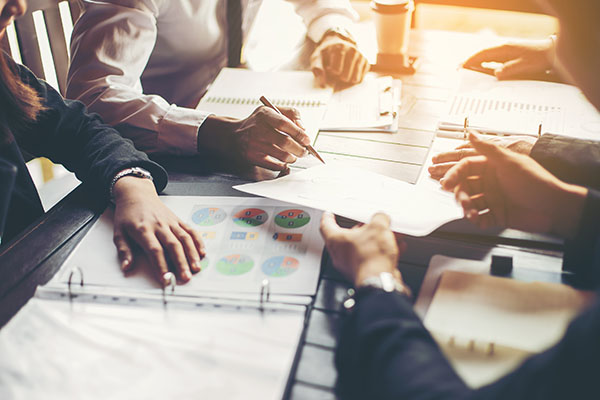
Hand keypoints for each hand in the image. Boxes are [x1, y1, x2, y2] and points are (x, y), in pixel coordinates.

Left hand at [112, 177, 205, 285]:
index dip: (161, 265)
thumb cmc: (128, 214)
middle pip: (173, 245)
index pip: (154, 250)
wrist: (137, 194)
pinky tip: (202, 252)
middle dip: (181, 263)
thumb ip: (124, 251)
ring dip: (192, 254)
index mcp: (143, 229)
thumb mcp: (119, 232)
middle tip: (185, 277)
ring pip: (184, 238)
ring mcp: (170, 222)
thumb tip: (126, 266)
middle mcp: (159, 225)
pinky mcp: (178, 220)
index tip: (165, 278)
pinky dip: (198, 241)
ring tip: (196, 268)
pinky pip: (190, 230)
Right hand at [199, 106, 308, 170]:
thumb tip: (303, 127)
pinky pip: (274, 165)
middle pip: (285, 142)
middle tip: (304, 151)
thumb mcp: (271, 110)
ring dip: (292, 158)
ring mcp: (254, 144)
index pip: (284, 123)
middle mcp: (258, 129)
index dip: (299, 133)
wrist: (233, 135)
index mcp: (264, 115)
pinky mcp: (252, 157)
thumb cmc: (257, 123)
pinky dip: (283, 165)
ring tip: (294, 156)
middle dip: (299, 149)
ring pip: (281, 155)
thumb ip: (290, 114)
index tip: (307, 140)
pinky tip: (284, 162)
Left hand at [311, 33, 368, 86]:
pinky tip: (349, 72)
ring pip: (355, 79)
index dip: (331, 73)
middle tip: (336, 71)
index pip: (336, 71)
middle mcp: (352, 51)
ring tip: (342, 72)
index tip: (329, 67)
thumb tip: (322, 80)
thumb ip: (317, 68)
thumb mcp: (317, 58)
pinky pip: (361, 79)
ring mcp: (360, 56)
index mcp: (339, 48)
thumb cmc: (326, 54)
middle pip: (346, 77)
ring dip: (346, 80)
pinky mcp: (366, 62)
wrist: (336, 44)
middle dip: (339, 78)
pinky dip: (353, 78)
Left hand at [319, 212, 405, 286]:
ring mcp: (350, 265)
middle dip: (362, 229)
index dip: (329, 217)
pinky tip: (395, 248)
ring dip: (375, 241)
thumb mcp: (378, 227)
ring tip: (388, 235)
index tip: (330, 214)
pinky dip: (381, 252)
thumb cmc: (371, 258)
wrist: (379, 281)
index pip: (326, 225)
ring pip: (362, 248)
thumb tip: (382, 218)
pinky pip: (371, 258)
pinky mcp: (363, 273)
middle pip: (348, 237)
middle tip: (371, 223)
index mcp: (336, 240)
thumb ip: (379, 218)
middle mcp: (340, 254)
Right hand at [440, 133, 586, 236]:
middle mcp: (491, 182)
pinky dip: (478, 220)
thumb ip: (488, 148)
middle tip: (462, 201)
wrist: (555, 207)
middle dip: (461, 195)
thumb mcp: (509, 162)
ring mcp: (494, 199)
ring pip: (471, 203)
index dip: (454, 174)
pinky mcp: (498, 215)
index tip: (447, 183)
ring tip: (472, 214)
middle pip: (465, 187)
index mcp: (492, 167)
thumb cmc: (536, 182)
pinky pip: (481, 218)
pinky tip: (479, 220)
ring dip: (468, 209)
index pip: (466, 168)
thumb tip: (472, 133)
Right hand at [463, 39, 553, 79]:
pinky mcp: (509, 55)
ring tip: (466, 70)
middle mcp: (504, 49)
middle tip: (459, 69)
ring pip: (487, 57)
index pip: (484, 53)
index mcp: (505, 49)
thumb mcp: (525, 65)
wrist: (551, 53)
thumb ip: (510, 69)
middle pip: (482, 55)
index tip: (462, 66)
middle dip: (470, 61)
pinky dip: (485, 64)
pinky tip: (482, 69)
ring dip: (476, 62)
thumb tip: (496, 74)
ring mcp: (506, 51)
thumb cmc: (540, 58)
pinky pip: (493, 59)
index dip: (471, 60)